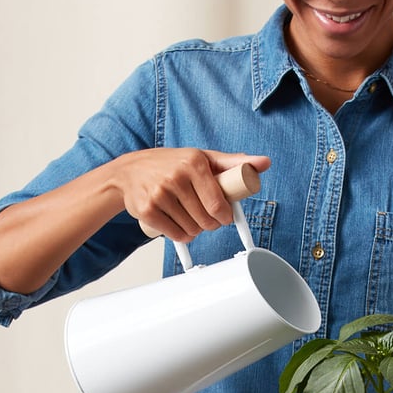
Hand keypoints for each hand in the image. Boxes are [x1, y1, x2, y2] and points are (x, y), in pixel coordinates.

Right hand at [110, 148, 270, 242]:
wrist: (129, 171)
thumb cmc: (170, 164)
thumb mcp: (202, 157)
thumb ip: (233, 162)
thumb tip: (263, 163)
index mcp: (194, 163)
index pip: (218, 203)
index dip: (225, 216)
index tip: (225, 216)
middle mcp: (176, 177)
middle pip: (206, 220)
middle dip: (211, 223)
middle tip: (207, 216)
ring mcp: (159, 194)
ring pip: (192, 229)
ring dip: (195, 229)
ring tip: (190, 216)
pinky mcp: (147, 211)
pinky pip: (175, 235)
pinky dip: (181, 235)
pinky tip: (179, 223)